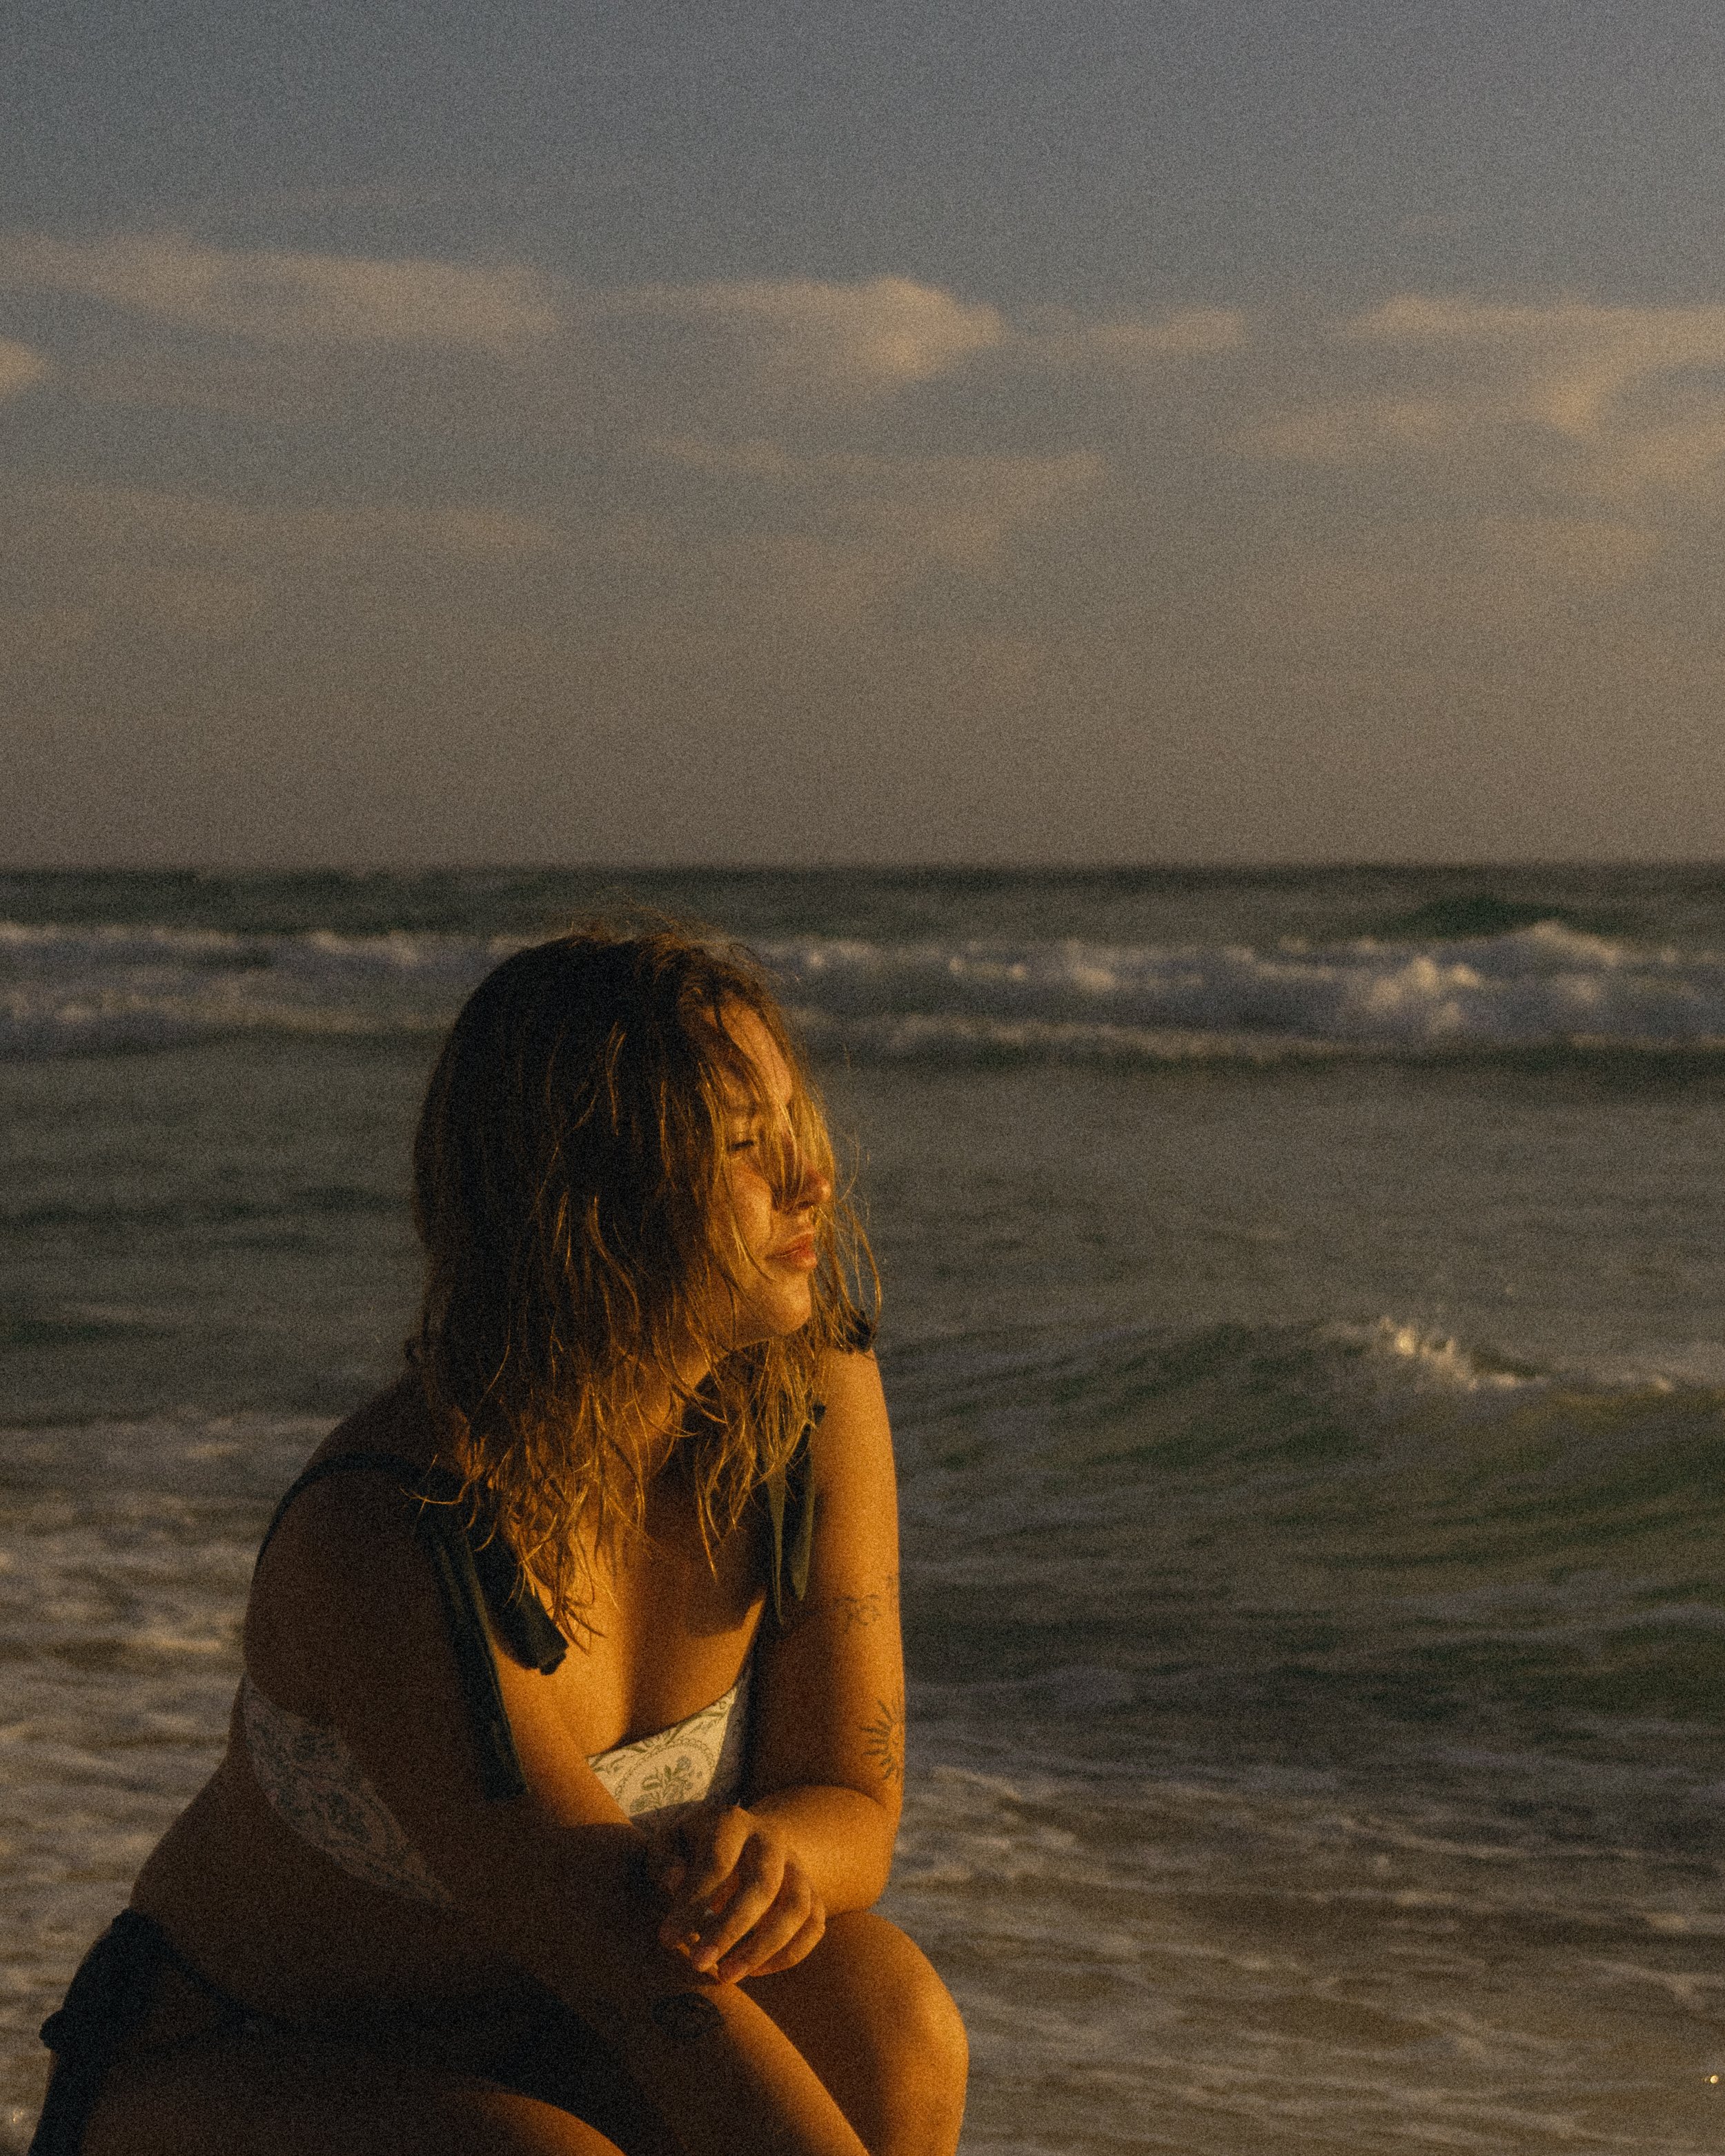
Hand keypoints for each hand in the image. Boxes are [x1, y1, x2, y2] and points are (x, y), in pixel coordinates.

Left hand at [647, 1805, 826, 1983]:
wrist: (743, 1838)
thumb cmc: (694, 1847)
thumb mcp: (670, 1842)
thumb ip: (665, 1859)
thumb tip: (673, 1882)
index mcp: (732, 1822)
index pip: (717, 1863)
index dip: (692, 1903)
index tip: (667, 1939)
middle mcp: (771, 1840)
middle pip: (763, 1885)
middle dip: (730, 1929)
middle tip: (698, 1964)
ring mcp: (796, 1866)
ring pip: (797, 1908)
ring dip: (764, 1947)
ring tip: (726, 1976)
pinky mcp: (812, 1891)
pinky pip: (815, 1925)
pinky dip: (791, 1953)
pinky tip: (754, 1971)